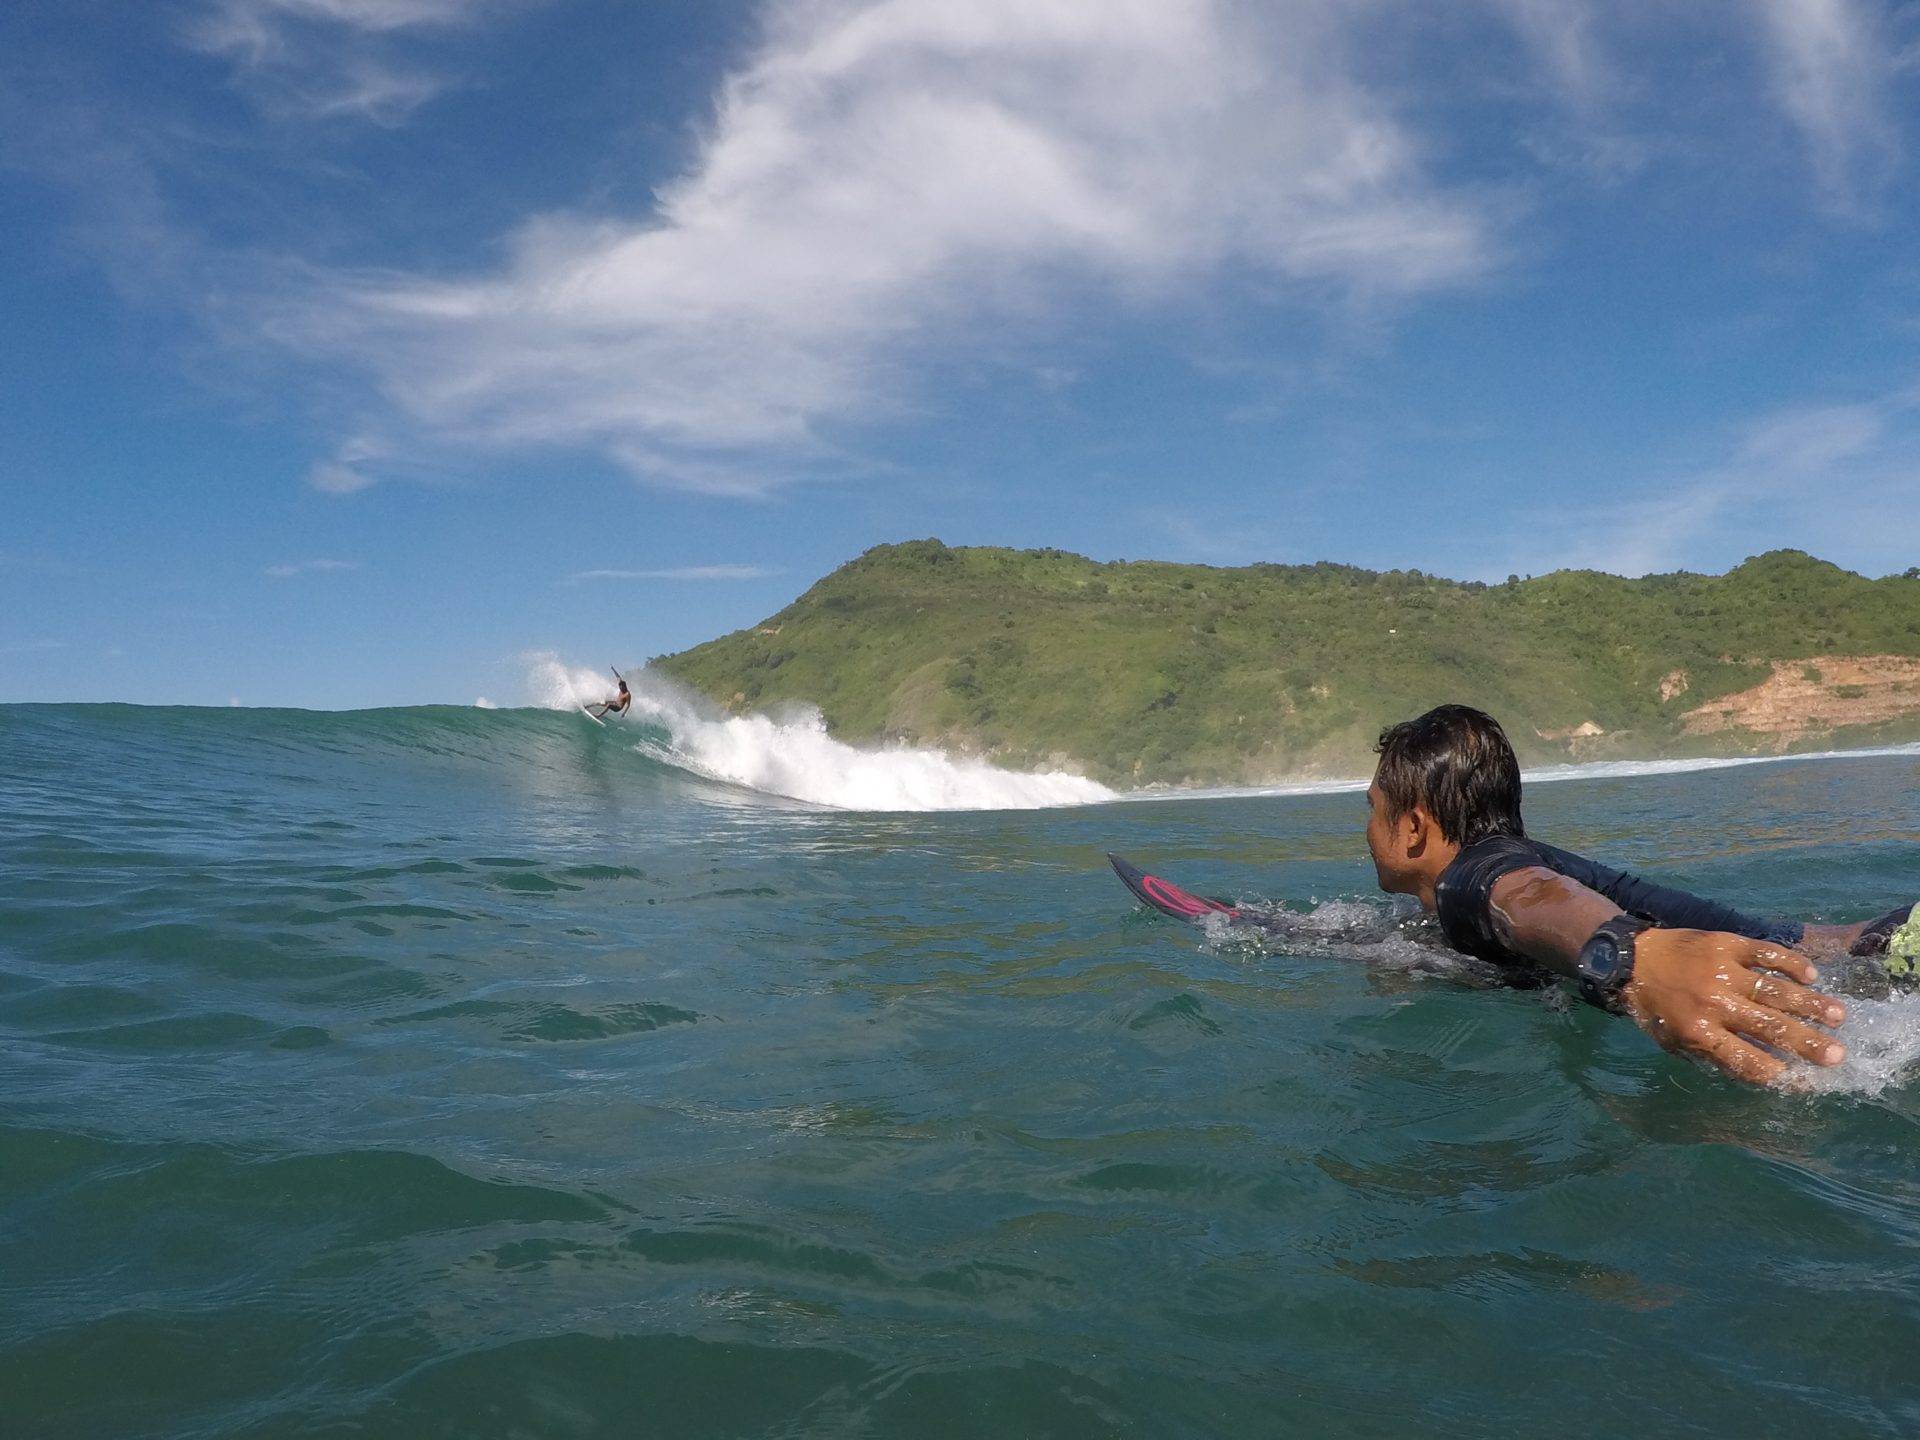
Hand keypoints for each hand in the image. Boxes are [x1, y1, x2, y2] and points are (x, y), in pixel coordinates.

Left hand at [1619, 929, 1846, 1085]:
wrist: (1630, 959)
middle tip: (1839, 1055)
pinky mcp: (1725, 942)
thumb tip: (1762, 1072)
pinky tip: (1812, 976)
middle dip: (1809, 1043)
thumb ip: (1714, 1056)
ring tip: (1839, 1016)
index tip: (1806, 1080)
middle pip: (1771, 1027)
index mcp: (1698, 1032)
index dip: (1781, 1075)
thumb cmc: (1654, 1007)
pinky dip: (1791, 963)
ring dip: (1811, 1004)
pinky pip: (1766, 953)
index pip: (1749, 1060)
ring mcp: (1722, 970)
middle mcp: (1714, 1003)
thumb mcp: (1674, 1041)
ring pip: (1776, 990)